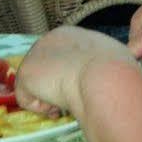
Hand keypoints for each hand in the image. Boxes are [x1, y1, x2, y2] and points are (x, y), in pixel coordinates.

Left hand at [15, 26, 129, 118]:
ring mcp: (34, 55)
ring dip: (51, 98)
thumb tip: (102, 72)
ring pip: (36, 86)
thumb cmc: (116, 69)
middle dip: (56, 87)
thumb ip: (98, 61)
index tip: (80, 89)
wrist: (105, 76)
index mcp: (70, 34)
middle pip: (45, 71)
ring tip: (67, 102)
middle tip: (73, 99)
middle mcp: (48, 39)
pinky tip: (58, 104)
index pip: (60, 59)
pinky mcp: (25, 73)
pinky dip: (43, 107)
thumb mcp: (111, 57)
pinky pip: (28, 99)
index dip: (69, 77)